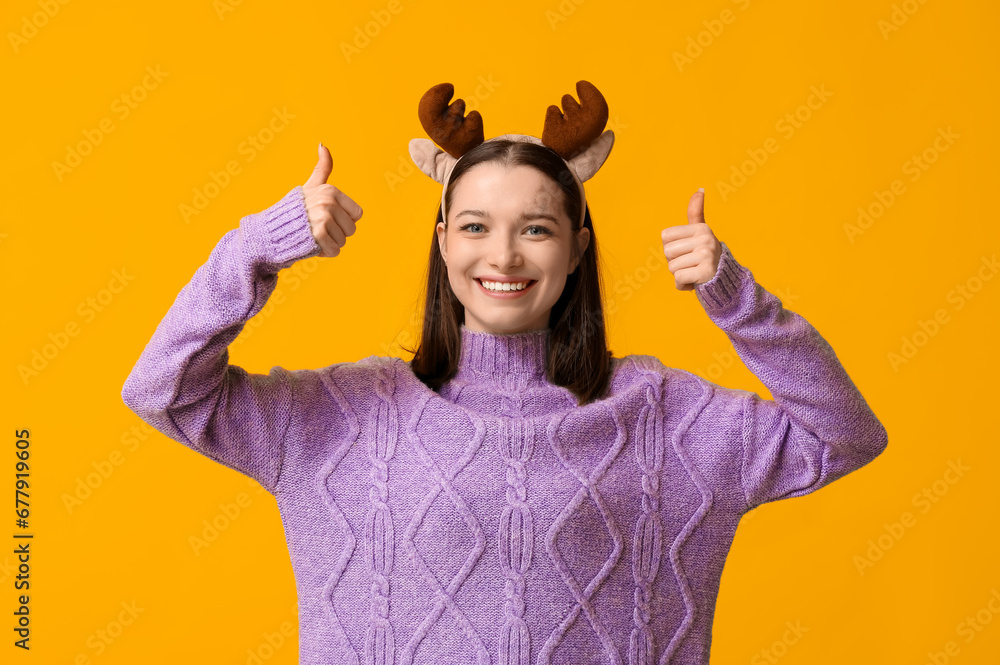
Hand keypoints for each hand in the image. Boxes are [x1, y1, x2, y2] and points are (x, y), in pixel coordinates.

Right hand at [303, 143, 363, 257]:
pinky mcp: (319, 234)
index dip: (344, 220)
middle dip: (337, 233)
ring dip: (330, 243)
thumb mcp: (311, 186)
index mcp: (330, 191)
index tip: (327, 216)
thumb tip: (322, 144)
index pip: (357, 214)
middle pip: (351, 229)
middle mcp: (328, 202)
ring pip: (343, 241)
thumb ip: (322, 167)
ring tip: (313, 235)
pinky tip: (311, 244)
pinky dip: (325, 252)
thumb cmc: (295, 209)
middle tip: (318, 227)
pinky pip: (335, 251)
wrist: (272, 230)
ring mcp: (324, 217)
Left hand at [661, 189, 721, 290]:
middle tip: (690, 264)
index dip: (671, 248)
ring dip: (678, 275)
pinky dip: (682, 285)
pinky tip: (694, 283)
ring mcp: (706, 254)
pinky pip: (678, 278)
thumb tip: (700, 189)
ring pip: (672, 267)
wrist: (725, 282)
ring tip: (693, 273)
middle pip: (667, 252)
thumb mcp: (701, 233)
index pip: (665, 236)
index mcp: (701, 228)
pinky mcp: (706, 272)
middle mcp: (705, 238)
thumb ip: (696, 212)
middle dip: (674, 262)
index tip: (686, 251)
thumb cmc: (706, 256)